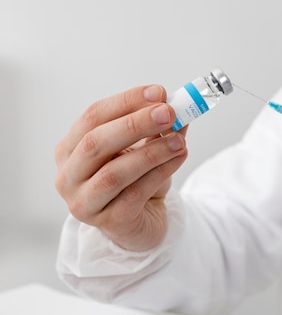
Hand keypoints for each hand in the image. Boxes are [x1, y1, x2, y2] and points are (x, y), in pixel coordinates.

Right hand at [54, 85, 187, 250]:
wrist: (142, 221)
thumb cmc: (137, 180)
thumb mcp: (145, 148)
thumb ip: (158, 127)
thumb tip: (179, 104)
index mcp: (70, 148)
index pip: (92, 117)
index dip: (126, 102)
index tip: (158, 92)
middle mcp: (69, 175)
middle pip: (95, 143)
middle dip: (135, 124)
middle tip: (168, 113)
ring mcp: (84, 202)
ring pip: (114, 173)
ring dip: (151, 152)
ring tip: (179, 140)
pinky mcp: (108, 222)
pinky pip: (135, 194)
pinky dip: (159, 173)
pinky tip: (178, 159)